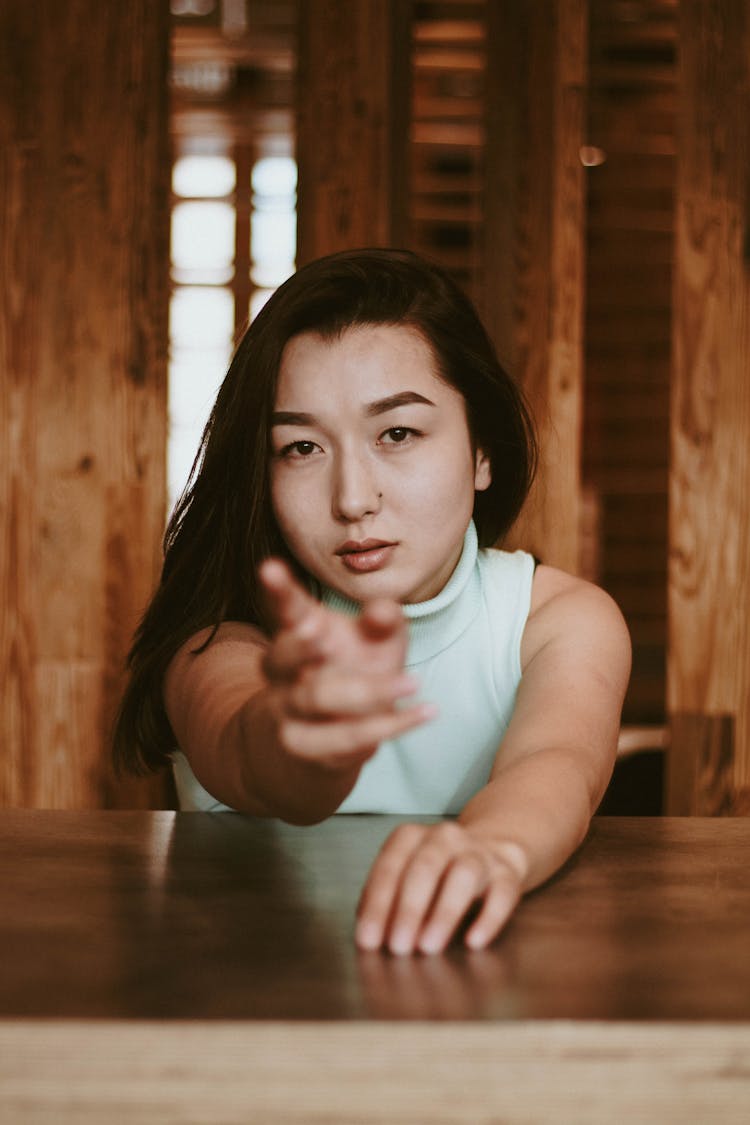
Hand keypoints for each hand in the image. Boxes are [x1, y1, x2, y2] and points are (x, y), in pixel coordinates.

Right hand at [259, 558, 435, 771]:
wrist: (334, 738)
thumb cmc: (359, 669)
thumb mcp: (378, 640)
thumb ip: (383, 620)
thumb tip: (382, 610)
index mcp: (299, 632)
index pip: (285, 608)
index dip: (277, 589)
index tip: (270, 567)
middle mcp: (283, 672)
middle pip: (281, 658)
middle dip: (299, 647)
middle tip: (324, 637)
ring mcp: (288, 711)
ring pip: (317, 700)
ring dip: (368, 691)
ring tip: (412, 682)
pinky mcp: (307, 746)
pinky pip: (346, 737)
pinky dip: (389, 725)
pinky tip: (424, 712)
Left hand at [355, 821, 528, 954]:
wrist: (491, 849)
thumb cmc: (436, 872)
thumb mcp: (405, 876)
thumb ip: (386, 899)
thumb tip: (369, 934)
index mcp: (411, 837)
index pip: (390, 865)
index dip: (377, 904)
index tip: (368, 940)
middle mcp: (444, 837)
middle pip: (425, 868)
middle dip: (408, 909)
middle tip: (397, 947)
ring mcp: (478, 852)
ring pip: (463, 876)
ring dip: (444, 913)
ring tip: (429, 947)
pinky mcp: (507, 872)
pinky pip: (503, 893)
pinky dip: (489, 918)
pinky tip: (474, 942)